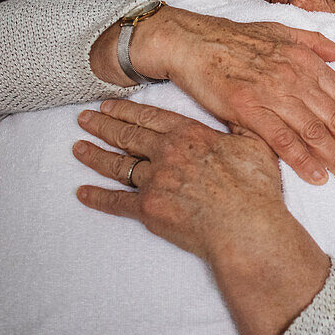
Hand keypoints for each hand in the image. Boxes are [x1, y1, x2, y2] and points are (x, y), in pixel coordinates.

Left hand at [74, 99, 329, 334]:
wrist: (245, 228)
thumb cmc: (254, 189)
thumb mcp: (255, 143)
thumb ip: (241, 122)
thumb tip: (241, 105)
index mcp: (189, 134)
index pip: (149, 117)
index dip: (126, 110)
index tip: (109, 105)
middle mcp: (166, 153)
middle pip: (126, 135)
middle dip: (102, 125)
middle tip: (84, 119)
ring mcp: (154, 181)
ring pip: (117, 165)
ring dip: (94, 155)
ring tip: (78, 148)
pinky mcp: (147, 210)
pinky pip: (116, 201)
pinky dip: (97, 197)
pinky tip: (82, 192)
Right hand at [92, 6, 334, 187]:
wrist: (191, 41)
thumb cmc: (236, 39)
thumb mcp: (282, 32)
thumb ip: (318, 45)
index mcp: (306, 60)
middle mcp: (294, 76)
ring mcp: (271, 92)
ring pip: (314, 131)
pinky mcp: (247, 108)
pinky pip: (281, 138)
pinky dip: (301, 159)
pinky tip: (318, 176)